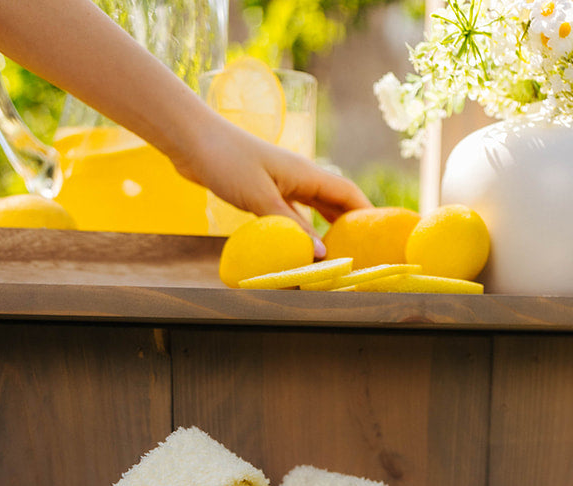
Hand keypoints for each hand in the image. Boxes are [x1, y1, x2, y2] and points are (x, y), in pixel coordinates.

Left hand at [174, 111, 370, 247]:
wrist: (192, 141)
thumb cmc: (226, 162)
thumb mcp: (261, 198)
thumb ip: (291, 226)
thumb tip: (321, 255)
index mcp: (306, 173)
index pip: (349, 195)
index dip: (368, 216)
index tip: (380, 239)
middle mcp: (299, 178)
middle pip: (335, 204)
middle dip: (350, 229)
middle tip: (360, 256)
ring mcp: (282, 185)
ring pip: (314, 212)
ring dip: (325, 233)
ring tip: (334, 258)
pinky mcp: (264, 192)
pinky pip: (292, 216)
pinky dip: (301, 233)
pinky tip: (301, 247)